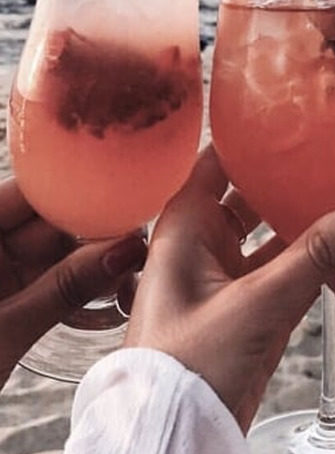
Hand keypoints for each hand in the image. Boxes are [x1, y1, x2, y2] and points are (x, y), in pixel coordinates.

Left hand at [0, 178, 146, 388]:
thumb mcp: (5, 332)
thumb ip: (66, 288)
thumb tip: (125, 250)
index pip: (25, 193)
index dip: (70, 186)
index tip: (116, 187)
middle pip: (44, 219)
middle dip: (90, 222)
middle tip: (138, 228)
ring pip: (51, 249)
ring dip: (90, 253)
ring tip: (132, 256)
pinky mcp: (5, 298)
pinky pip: (48, 276)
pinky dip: (77, 278)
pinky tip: (110, 277)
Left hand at [124, 145, 334, 432]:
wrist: (175, 433)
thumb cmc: (184, 365)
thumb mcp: (256, 301)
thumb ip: (318, 256)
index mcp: (186, 225)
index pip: (219, 160)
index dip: (251, 136)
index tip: (293, 112)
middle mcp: (206, 244)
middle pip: (254, 192)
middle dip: (290, 175)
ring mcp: (231, 276)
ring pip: (277, 233)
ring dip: (310, 219)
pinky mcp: (253, 307)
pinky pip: (291, 270)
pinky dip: (318, 261)